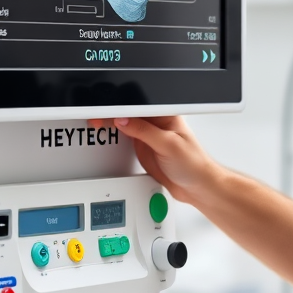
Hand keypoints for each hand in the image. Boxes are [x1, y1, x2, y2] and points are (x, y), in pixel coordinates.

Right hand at [91, 116, 212, 205]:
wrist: (196, 187)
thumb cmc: (193, 164)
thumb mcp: (168, 144)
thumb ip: (145, 131)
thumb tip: (123, 120)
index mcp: (167, 115)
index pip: (140, 105)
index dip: (122, 106)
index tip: (107, 110)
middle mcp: (157, 123)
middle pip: (129, 112)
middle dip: (112, 113)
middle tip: (96, 116)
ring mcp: (149, 136)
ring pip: (125, 124)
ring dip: (111, 123)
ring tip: (96, 122)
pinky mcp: (143, 148)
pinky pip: (125, 138)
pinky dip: (114, 136)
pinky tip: (107, 133)